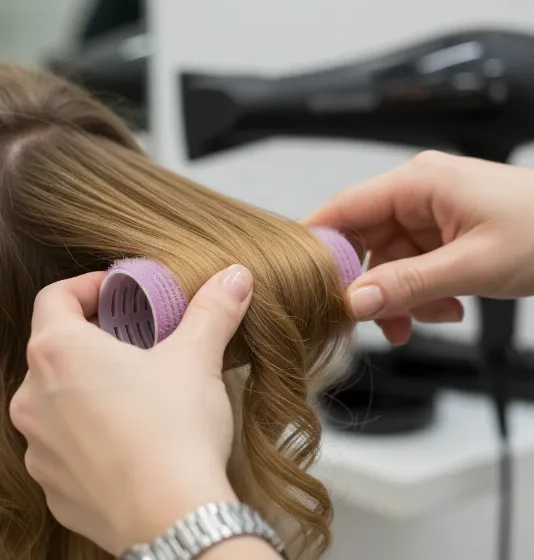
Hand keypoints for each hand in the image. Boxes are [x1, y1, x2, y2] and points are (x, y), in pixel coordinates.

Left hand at [9, 265, 252, 555]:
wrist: (174, 519)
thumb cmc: (176, 430)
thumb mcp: (198, 357)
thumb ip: (213, 310)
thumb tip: (235, 276)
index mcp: (61, 354)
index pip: (54, 297)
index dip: (87, 287)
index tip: (119, 294)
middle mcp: (34, 399)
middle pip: (55, 349)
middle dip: (96, 338)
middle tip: (139, 341)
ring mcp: (39, 447)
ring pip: (57, 399)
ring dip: (90, 387)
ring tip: (137, 392)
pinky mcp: (54, 486)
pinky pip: (65, 445)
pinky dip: (90, 432)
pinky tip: (131, 439)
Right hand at [306, 151, 533, 344]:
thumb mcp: (471, 266)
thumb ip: (408, 286)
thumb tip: (355, 301)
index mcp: (417, 183)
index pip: (344, 208)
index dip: (318, 245)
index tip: (304, 282)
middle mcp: (418, 195)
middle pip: (364, 242)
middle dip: (371, 286)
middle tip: (377, 321)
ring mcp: (431, 215)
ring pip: (390, 262)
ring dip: (401, 296)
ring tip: (431, 317)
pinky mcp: (445, 234)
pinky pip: (414, 267)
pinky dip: (422, 293)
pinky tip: (447, 308)